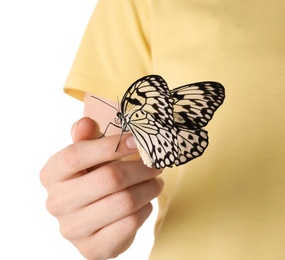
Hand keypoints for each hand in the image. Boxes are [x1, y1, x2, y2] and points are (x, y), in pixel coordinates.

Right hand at [40, 117, 163, 259]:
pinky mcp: (92, 248)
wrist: (93, 217)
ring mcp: (73, 229)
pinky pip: (129, 224)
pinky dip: (145, 210)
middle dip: (141, 168)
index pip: (77, 155)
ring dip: (149, 189)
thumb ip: (86, 136)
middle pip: (109, 179)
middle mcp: (56, 203)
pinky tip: (145, 203)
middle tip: (156, 164)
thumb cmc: (92, 177)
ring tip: (155, 181)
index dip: (111, 146)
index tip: (137, 141)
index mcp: (51, 174)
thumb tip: (85, 123)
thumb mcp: (88, 153)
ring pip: (124, 202)